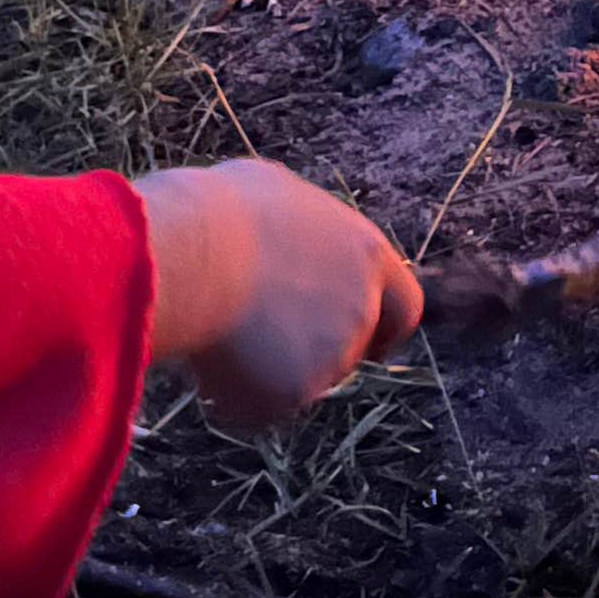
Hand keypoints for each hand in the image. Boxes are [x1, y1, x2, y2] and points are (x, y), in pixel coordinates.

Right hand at [130, 160, 422, 432]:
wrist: (194, 257)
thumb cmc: (223, 212)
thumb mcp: (275, 194)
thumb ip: (301, 229)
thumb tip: (287, 235)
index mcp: (366, 255)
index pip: (404, 305)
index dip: (385, 326)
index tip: (370, 341)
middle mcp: (361, 308)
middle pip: (352, 347)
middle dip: (320, 352)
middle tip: (269, 341)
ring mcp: (333, 356)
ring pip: (301, 378)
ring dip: (270, 367)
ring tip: (218, 326)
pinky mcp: (294, 394)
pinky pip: (260, 403)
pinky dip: (236, 391)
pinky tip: (208, 354)